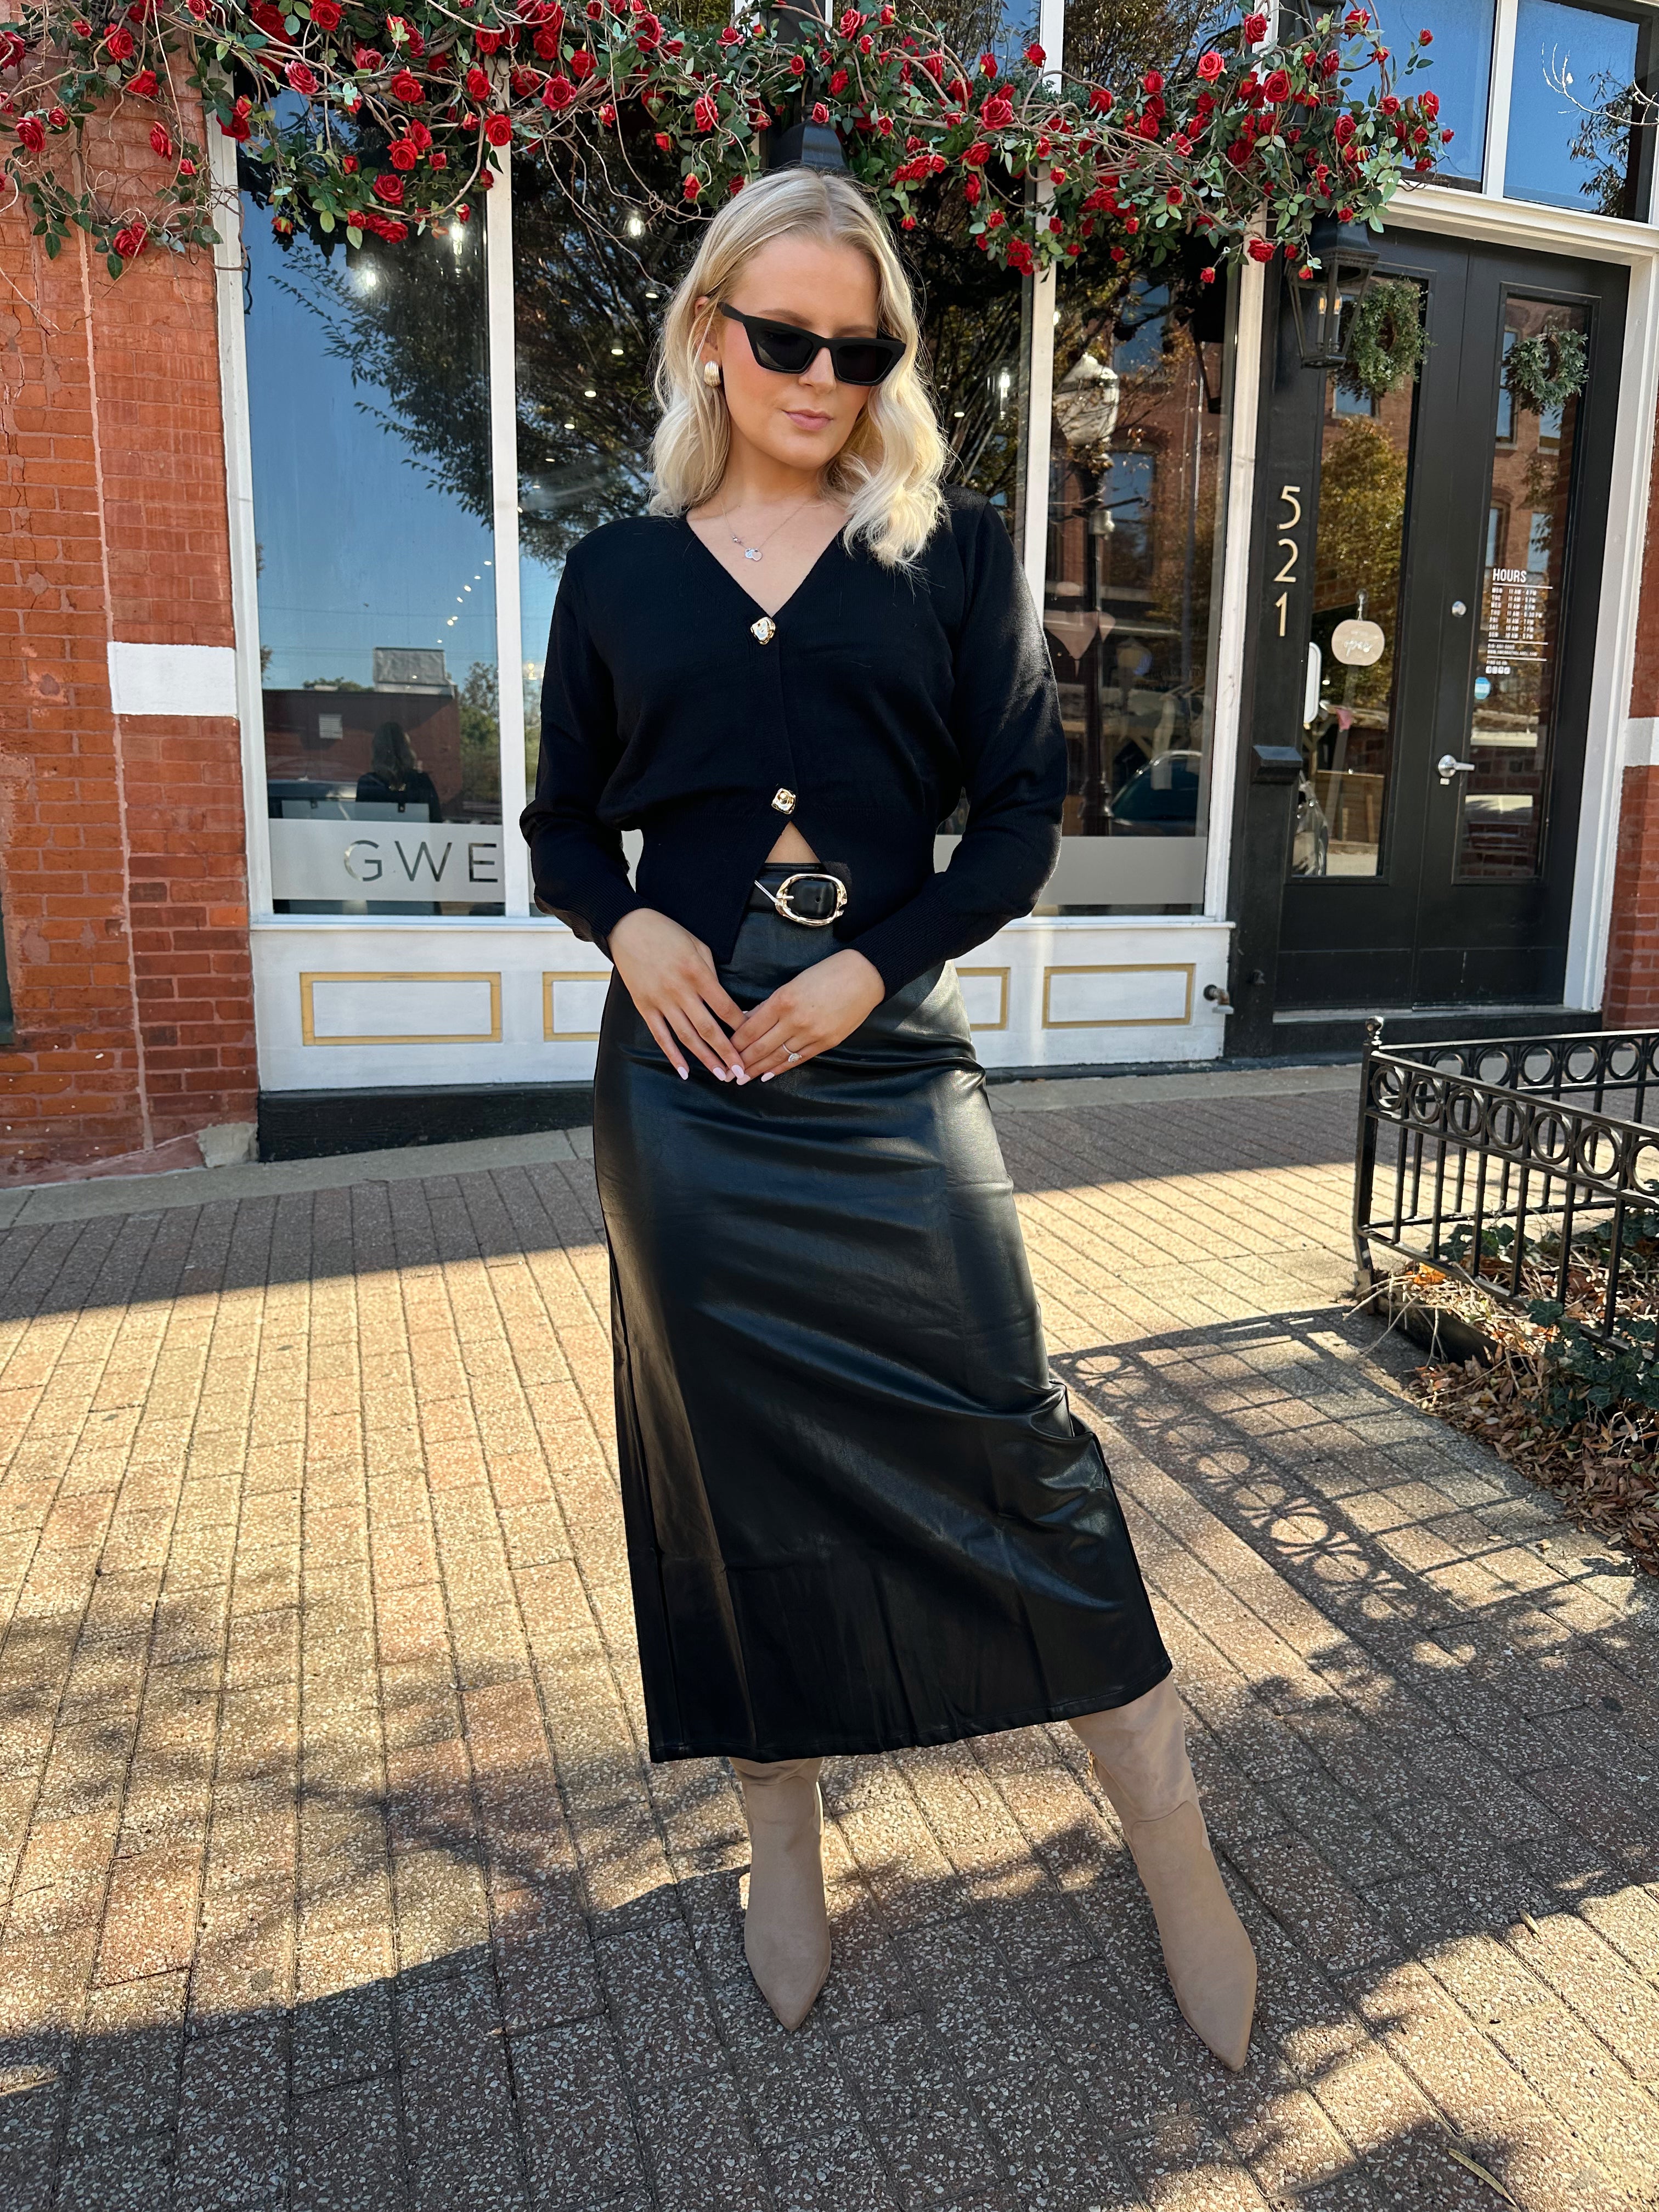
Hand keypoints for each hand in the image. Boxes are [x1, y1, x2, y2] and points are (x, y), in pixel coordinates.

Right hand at [609, 908, 747, 1082]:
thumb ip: (711, 974)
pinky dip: (672, 1055)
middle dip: (727, 1053)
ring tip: (720, 1075)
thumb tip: (723, 1002)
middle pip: (708, 1028)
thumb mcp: (697, 946)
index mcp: (697, 973)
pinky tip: (684, 1071)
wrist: (628, 927)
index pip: (724, 1007)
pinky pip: (660, 1035)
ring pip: (686, 1036)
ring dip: (705, 1058)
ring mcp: (660, 1000)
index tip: (752, 1041)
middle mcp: (679, 990)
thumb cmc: (667, 933)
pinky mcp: (644, 1006)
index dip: (740, 1027)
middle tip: (741, 1072)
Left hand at [731, 948, 884, 1079]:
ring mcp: (812, 1034)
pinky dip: (781, 1068)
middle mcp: (796, 1020)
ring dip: (758, 1069)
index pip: (751, 1028)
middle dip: (742, 1062)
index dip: (735, 1043)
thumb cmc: (828, 972)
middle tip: (726, 1074)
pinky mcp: (826, 1043)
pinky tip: (768, 1075)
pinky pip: (798, 1059)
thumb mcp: (793, 982)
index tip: (723, 1051)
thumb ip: (770, 1004)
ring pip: (778, 1056)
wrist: (865, 977)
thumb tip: (747, 1019)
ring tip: (743, 1079)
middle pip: (761, 1046)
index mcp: (783, 1000)